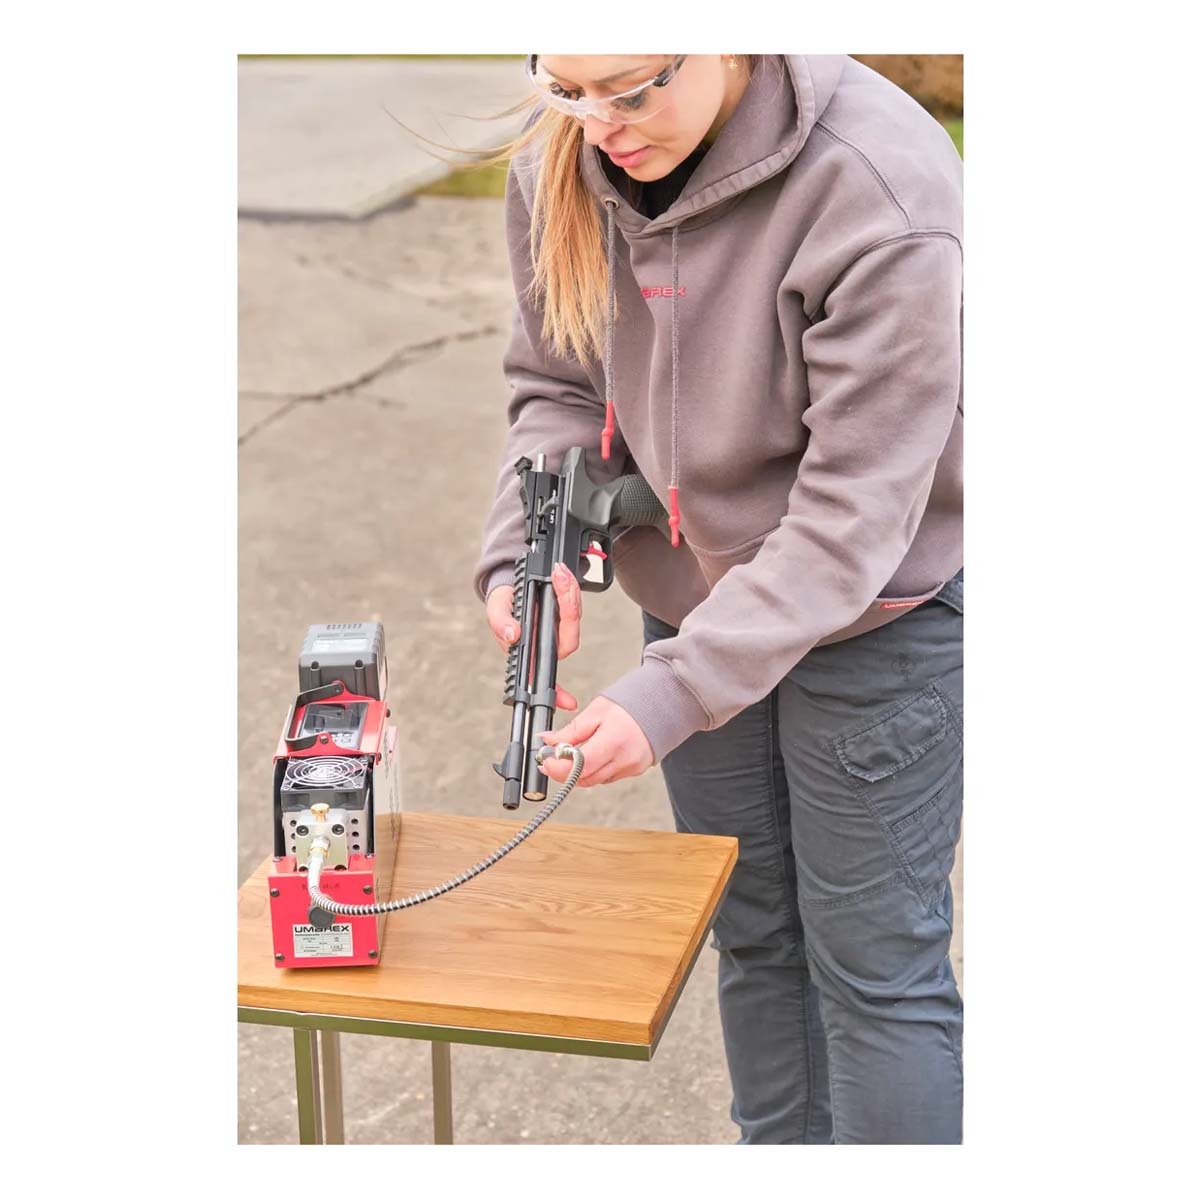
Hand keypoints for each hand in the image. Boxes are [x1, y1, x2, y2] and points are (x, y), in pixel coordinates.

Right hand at [486, 562, 583, 711]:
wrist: (509, 581)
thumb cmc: (502, 603)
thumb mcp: (496, 610)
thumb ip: (500, 623)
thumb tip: (513, 636)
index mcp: (530, 651)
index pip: (545, 676)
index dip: (559, 693)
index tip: (568, 702)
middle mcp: (548, 642)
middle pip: (568, 638)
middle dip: (567, 608)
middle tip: (558, 581)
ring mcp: (559, 627)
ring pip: (574, 617)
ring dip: (569, 593)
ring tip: (557, 572)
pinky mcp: (566, 611)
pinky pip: (574, 602)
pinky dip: (569, 586)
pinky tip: (561, 572)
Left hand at [537, 696, 654, 787]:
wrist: (662, 705)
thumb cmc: (631, 703)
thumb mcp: (596, 710)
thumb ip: (571, 730)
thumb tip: (548, 740)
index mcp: (613, 741)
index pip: (580, 766)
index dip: (558, 768)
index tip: (545, 761)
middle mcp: (624, 760)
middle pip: (585, 778)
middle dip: (563, 771)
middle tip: (550, 759)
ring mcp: (631, 768)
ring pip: (594, 780)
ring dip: (578, 772)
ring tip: (568, 755)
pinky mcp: (634, 771)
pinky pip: (606, 776)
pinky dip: (594, 770)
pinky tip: (590, 756)